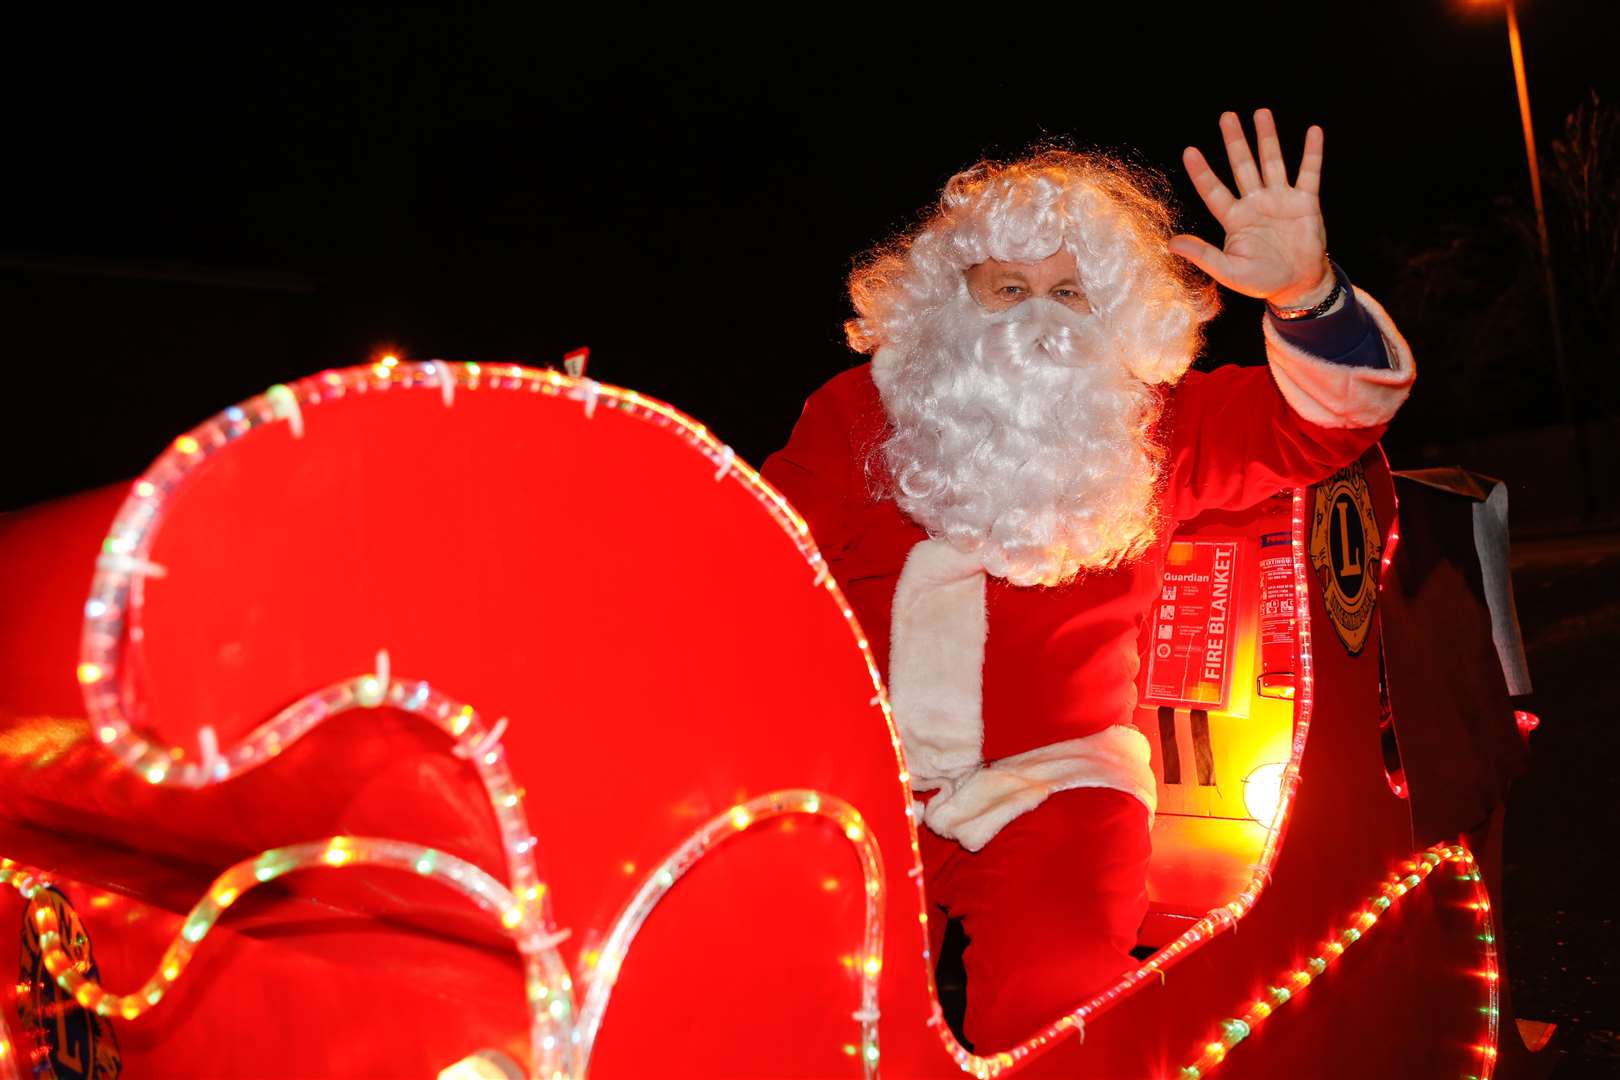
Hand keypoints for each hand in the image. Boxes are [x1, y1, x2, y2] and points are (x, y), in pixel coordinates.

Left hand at [1168, 109, 1330, 306]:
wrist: (1298, 285)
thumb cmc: (1261, 281)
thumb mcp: (1228, 271)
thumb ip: (1202, 255)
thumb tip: (1170, 243)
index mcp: (1235, 219)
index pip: (1213, 190)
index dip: (1202, 172)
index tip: (1190, 150)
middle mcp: (1255, 203)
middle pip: (1242, 165)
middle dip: (1235, 141)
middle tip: (1227, 116)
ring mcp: (1280, 200)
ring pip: (1272, 162)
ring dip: (1267, 137)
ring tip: (1261, 113)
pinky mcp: (1305, 202)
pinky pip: (1309, 172)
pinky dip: (1312, 152)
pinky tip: (1313, 130)